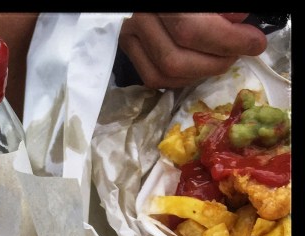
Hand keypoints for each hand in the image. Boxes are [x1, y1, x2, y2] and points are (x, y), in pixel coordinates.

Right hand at [118, 13, 268, 89]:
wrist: (162, 0)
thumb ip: (223, 7)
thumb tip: (239, 22)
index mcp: (163, 3)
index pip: (193, 30)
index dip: (228, 41)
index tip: (254, 43)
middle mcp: (141, 20)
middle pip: (176, 60)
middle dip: (214, 63)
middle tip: (237, 54)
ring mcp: (131, 36)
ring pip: (164, 73)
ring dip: (199, 74)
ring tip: (220, 59)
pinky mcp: (129, 47)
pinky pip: (153, 78)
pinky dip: (180, 78)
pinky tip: (198, 67)